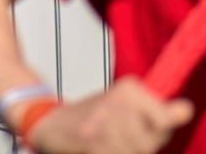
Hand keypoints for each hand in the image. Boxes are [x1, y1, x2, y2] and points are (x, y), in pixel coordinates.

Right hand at [27, 77, 192, 153]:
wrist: (49, 122)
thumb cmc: (90, 116)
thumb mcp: (124, 103)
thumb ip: (156, 110)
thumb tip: (185, 110)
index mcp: (129, 88)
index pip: (167, 119)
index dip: (158, 130)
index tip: (148, 126)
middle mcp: (118, 100)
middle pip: (150, 142)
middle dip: (138, 146)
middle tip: (118, 137)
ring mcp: (104, 121)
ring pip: (136, 151)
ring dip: (123, 152)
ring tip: (107, 143)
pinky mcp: (91, 139)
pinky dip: (108, 153)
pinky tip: (97, 148)